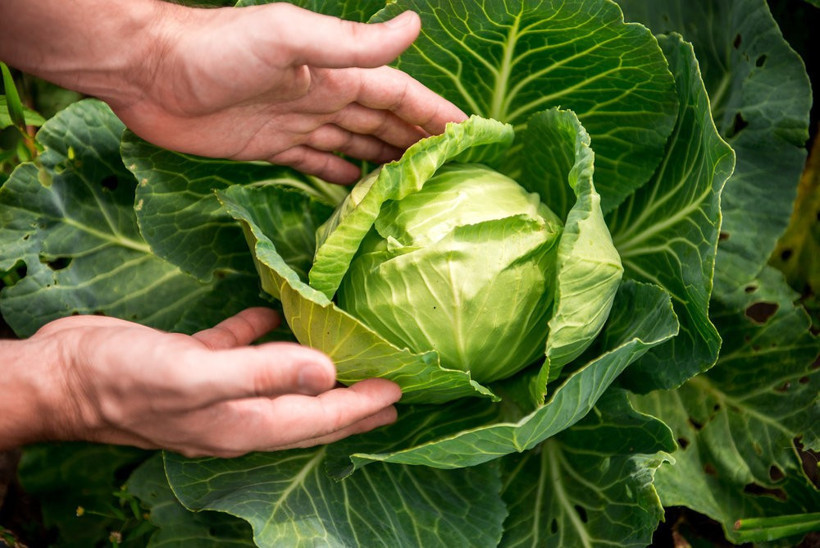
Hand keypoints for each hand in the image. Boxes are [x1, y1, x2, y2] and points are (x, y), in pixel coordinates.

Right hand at [3, 308, 400, 456]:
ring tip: (347, 360)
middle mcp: (235, 412)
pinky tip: (272, 313)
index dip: (360, 407)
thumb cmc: (126, 379)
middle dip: (351, 405)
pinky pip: (238, 350)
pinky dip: (260, 336)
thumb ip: (264, 373)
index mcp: (243, 423)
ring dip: (313, 372)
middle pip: (308, 412)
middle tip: (390, 394)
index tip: (398, 392)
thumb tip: (327, 372)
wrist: (60, 374)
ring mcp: (214, 388)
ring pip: (279, 381)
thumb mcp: (197, 376)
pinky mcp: (192, 360)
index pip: (318, 419)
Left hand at [113, 3, 466, 182]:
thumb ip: (351, 42)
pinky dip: (342, 176)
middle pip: (383, 123)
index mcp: (335, 72)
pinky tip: (360, 192)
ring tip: (417, 186)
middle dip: (418, 141)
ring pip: (355, 145)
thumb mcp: (289, 37)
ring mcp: (297, 123)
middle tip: (452, 171)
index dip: (434, 113)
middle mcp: (322, 97)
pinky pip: (318, 164)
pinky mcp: (270, 147)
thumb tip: (414, 25)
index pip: (399, 94)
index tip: (469, 134)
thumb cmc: (216, 50)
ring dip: (386, 161)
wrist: (149, 72)